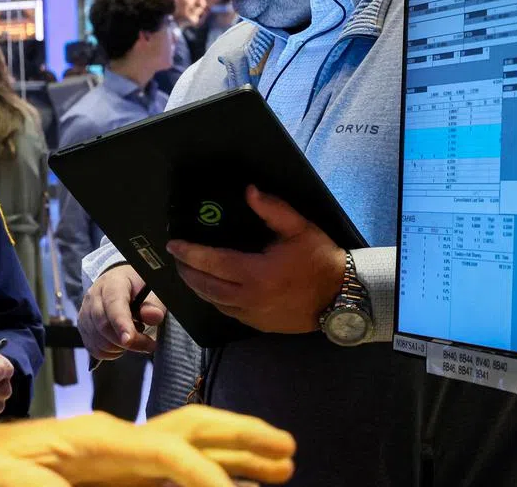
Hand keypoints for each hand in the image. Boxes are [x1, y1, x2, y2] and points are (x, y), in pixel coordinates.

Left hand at [0, 404, 295, 486]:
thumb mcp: (11, 485)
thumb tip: (99, 486)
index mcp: (99, 439)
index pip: (167, 449)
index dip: (205, 475)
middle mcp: (120, 437)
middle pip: (192, 426)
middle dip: (241, 439)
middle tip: (288, 452)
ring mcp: (123, 449)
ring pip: (192, 438)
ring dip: (237, 449)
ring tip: (281, 462)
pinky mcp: (120, 466)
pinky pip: (176, 460)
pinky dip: (212, 466)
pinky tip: (233, 480)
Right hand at [77, 264, 166, 359]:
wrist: (123, 283)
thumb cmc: (139, 287)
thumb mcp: (153, 289)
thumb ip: (155, 303)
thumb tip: (153, 316)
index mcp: (112, 283)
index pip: (113, 305)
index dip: (120, 324)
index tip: (129, 339)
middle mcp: (94, 296)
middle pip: (103, 326)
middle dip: (127, 342)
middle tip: (149, 344)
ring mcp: (85, 312)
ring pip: (98, 340)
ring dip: (120, 347)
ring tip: (134, 335)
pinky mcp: (84, 327)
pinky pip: (94, 348)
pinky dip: (110, 352)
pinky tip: (121, 342)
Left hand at [166, 185, 344, 332]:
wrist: (343, 297)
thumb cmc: (320, 259)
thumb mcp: (299, 228)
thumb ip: (272, 209)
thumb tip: (249, 191)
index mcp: (256, 274)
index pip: (212, 263)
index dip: (190, 253)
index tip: (174, 245)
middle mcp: (250, 298)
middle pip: (205, 285)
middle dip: (186, 270)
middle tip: (177, 257)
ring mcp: (253, 315)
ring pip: (213, 301)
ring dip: (197, 286)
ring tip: (187, 271)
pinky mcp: (258, 324)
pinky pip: (227, 311)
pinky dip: (214, 299)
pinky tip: (210, 288)